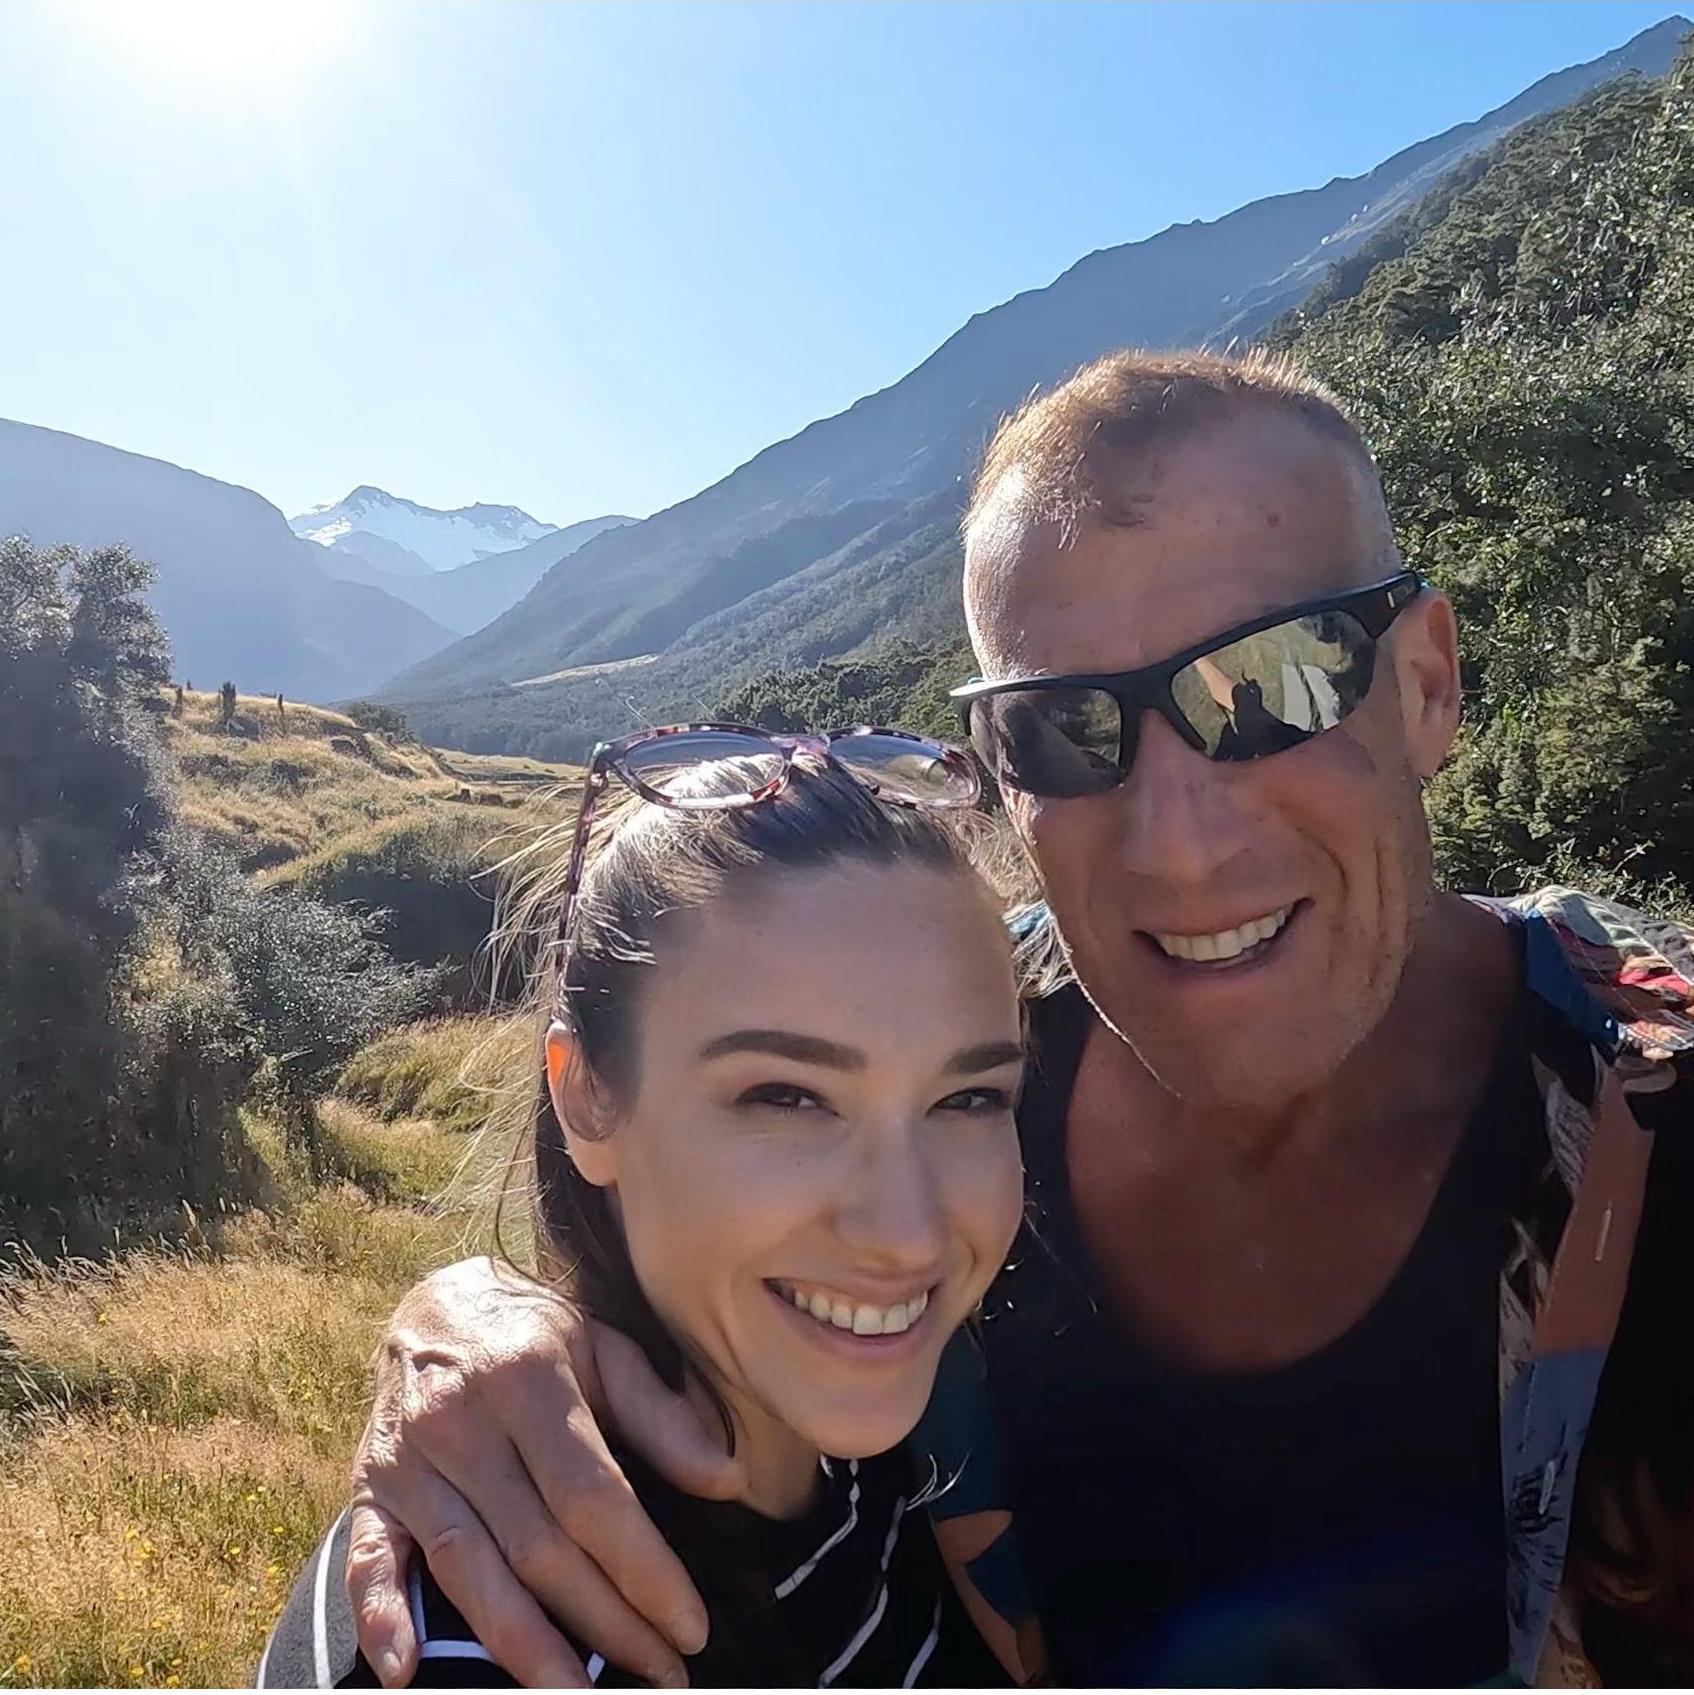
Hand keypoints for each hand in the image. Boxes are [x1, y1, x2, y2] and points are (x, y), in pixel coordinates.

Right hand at [346, 1256, 746, 1687]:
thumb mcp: (606, 1348)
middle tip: (663, 1673)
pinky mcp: (369, 1486)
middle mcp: (463, 1421)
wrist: (435, 1303)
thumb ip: (661, 1417)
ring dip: (521, 1645)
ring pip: (466, 1568)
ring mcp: (409, 1459)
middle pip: (538, 1546)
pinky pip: (368, 1557)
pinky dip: (381, 1614)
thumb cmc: (537, 1333)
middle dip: (606, 1622)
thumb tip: (729, 1481)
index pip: (594, 1497)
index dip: (644, 1569)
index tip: (689, 1625)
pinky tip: (406, 1670)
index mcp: (529, 1380)